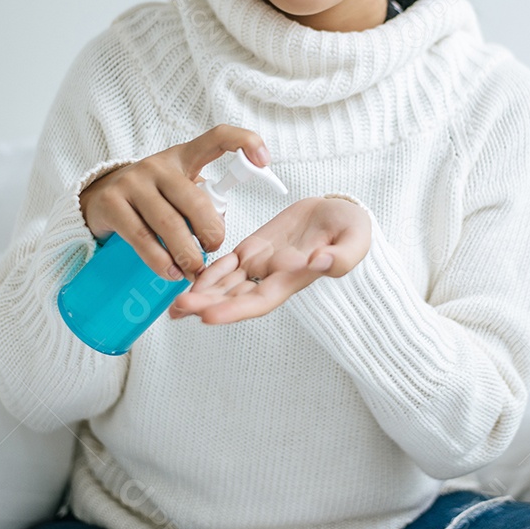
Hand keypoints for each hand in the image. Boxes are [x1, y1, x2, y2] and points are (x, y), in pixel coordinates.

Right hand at [78, 125, 271, 283]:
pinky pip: (141, 237)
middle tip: (214, 249)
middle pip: (195, 198)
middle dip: (211, 231)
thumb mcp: (178, 191)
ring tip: (194, 269)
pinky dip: (160, 260)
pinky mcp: (111, 204)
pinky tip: (170, 271)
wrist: (98, 199)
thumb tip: (218, 231)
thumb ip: (202, 203)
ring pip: (169, 223)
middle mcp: (158, 165)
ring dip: (187, 253)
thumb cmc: (152, 198)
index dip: (244, 142)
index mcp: (183, 157)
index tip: (265, 160)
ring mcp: (132, 182)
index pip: (217, 138)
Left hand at [168, 196, 371, 324]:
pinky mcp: (254, 248)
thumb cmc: (351, 228)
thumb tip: (319, 263)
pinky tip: (188, 278)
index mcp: (294, 278)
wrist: (340, 213)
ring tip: (174, 304)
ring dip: (201, 294)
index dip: (234, 310)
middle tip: (178, 308)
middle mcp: (273, 277)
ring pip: (226, 284)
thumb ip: (341, 256)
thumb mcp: (355, 240)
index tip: (208, 315)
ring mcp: (261, 264)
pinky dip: (208, 272)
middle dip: (207, 305)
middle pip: (235, 298)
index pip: (259, 300)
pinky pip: (226, 264)